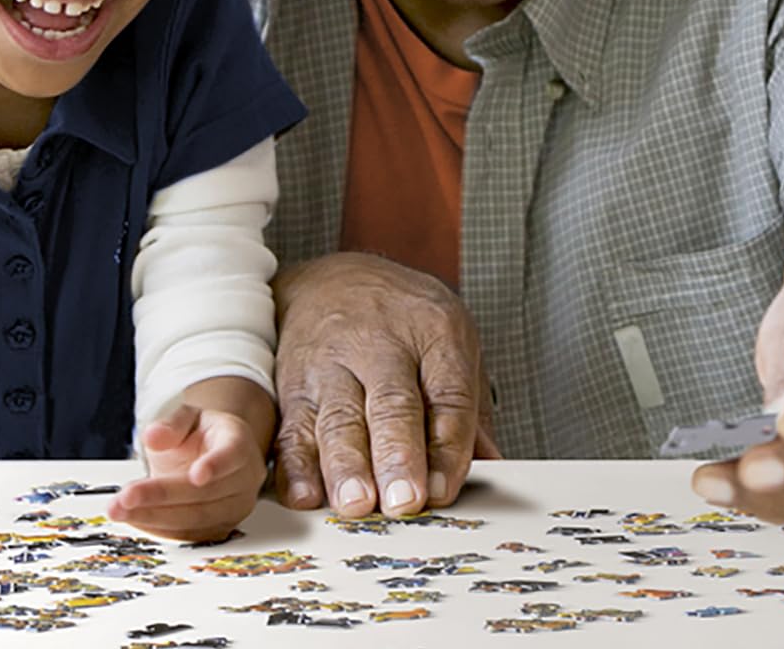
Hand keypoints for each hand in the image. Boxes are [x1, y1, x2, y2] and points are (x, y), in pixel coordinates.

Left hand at [109, 401, 266, 541]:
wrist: (213, 456)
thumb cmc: (202, 436)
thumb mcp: (187, 418)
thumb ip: (171, 425)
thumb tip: (153, 436)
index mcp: (238, 443)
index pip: (232, 455)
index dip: (215, 465)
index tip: (196, 475)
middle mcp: (244, 479)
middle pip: (205, 493)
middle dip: (162, 496)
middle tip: (126, 496)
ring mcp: (234, 507)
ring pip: (196, 519)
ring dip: (154, 516)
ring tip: (120, 510)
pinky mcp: (220, 528)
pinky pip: (189, 534)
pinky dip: (158, 528)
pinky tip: (134, 518)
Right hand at [272, 253, 499, 518]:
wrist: (328, 279)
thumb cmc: (403, 321)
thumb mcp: (450, 341)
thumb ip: (469, 410)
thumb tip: (492, 468)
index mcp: (435, 332)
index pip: (448, 394)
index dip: (447, 446)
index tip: (443, 490)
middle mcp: (381, 344)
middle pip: (392, 405)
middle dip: (397, 456)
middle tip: (404, 500)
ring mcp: (331, 363)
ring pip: (338, 418)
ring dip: (346, 466)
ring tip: (355, 503)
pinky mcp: (292, 385)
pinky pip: (291, 428)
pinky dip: (295, 466)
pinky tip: (305, 496)